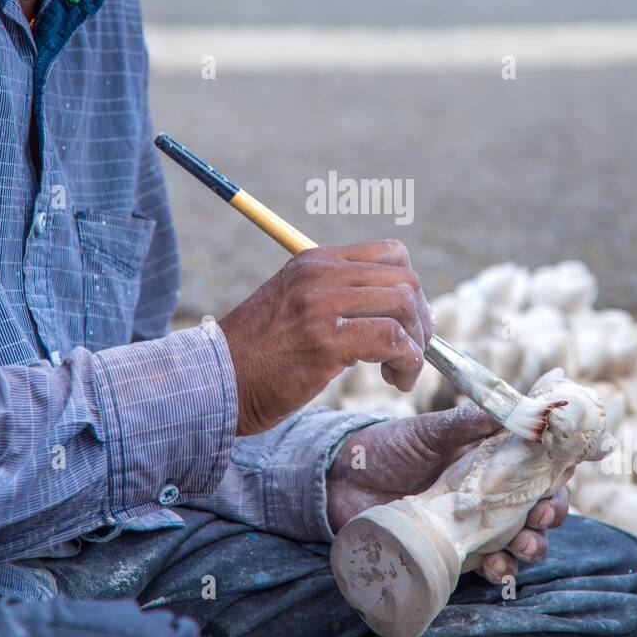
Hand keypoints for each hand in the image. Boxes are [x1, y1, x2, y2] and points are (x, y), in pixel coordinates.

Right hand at [219, 240, 432, 434]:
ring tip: (400, 372)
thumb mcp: (295, 306)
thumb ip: (336, 297)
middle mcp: (319, 275)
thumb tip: (398, 310)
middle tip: (412, 352)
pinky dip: (407, 362)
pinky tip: (393, 379)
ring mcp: (320, 306)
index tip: (407, 323)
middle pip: (405, 280)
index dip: (411, 289)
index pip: (392, 254)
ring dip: (416, 345)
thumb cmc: (258, 355)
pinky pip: (391, 340)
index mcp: (315, 261)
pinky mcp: (324, 342)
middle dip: (421, 321)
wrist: (215, 382)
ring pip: (403, 306)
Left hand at [326, 402, 568, 580]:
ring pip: (521, 538)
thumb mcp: (426, 431)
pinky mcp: (456, 550)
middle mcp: (490, 491)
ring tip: (523, 546)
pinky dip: (500, 569)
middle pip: (538, 505)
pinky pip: (490, 564)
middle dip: (551, 513)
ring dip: (532, 545)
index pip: (538, 463)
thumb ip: (463, 423)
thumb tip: (501, 411)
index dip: (557, 469)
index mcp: (490, 457)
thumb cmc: (388, 449)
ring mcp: (475, 524)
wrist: (343, 482)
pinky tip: (498, 567)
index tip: (562, 473)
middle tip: (543, 514)